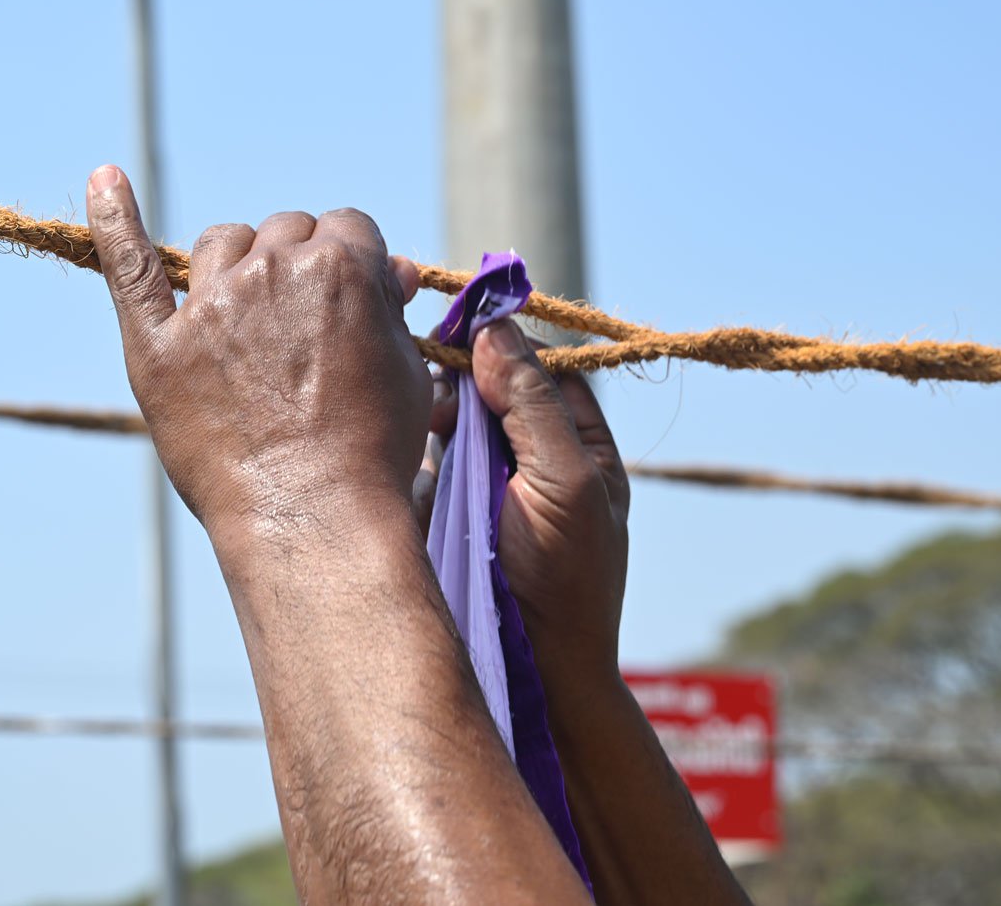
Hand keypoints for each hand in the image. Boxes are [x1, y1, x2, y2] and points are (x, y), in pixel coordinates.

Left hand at [86, 165, 430, 543]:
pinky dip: (114, 219)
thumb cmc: (371, 450)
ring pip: (223, 242)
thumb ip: (389, 308)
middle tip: (308, 328)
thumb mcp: (405, 370)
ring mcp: (210, 305)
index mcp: (340, 264)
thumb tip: (389, 269)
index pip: (347, 227)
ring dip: (241, 262)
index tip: (353, 302)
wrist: (313, 516)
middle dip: (301, 265)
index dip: (354, 263)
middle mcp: (272, 269)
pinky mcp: (158, 346)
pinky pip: (128, 266)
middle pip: (285, 230)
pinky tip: (106, 181)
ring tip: (250, 313)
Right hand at [425, 319, 629, 692]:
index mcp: (582, 444)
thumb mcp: (564, 482)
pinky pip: (433, 465)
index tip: (459, 331)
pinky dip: (423, 460)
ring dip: (439, 421)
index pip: (541, 367)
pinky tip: (419, 473)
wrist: (537, 671)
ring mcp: (494, 486)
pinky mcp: (454, 512)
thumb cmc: (566, 581)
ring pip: (457, 424)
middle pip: (492, 390)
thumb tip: (496, 329)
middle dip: (462, 387)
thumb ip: (533, 404)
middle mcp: (539, 457)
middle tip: (440, 402)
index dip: (502, 345)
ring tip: (428, 435)